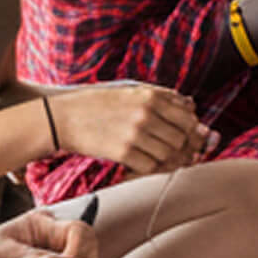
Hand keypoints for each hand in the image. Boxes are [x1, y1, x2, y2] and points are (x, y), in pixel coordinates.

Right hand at [47, 81, 208, 175]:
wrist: (63, 117)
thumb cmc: (98, 103)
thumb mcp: (132, 90)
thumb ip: (164, 97)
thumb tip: (193, 107)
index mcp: (151, 96)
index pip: (189, 118)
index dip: (194, 131)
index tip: (191, 137)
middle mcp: (147, 113)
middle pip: (183, 138)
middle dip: (185, 148)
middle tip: (180, 153)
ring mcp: (135, 134)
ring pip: (170, 154)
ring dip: (170, 159)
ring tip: (162, 158)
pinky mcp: (123, 152)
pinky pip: (152, 166)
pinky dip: (154, 167)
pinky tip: (147, 162)